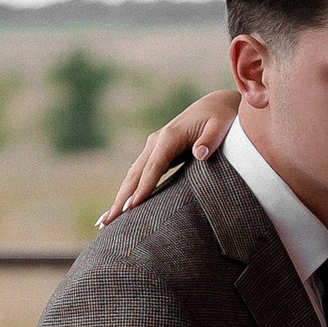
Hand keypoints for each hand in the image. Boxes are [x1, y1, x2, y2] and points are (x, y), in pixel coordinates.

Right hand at [100, 90, 240, 222]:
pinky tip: (122, 205)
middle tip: (106, 222)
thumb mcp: (220, 126)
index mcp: (169, 137)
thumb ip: (210, 140)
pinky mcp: (156, 151)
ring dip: (120, 197)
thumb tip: (200, 153)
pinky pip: (140, 173)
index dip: (142, 189)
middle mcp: (156, 141)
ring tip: (106, 220)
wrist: (215, 104)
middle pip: (135, 174)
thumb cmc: (221, 118)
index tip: (130, 208)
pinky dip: (129, 189)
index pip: (153, 168)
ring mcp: (154, 146)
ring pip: (133, 175)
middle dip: (121, 198)